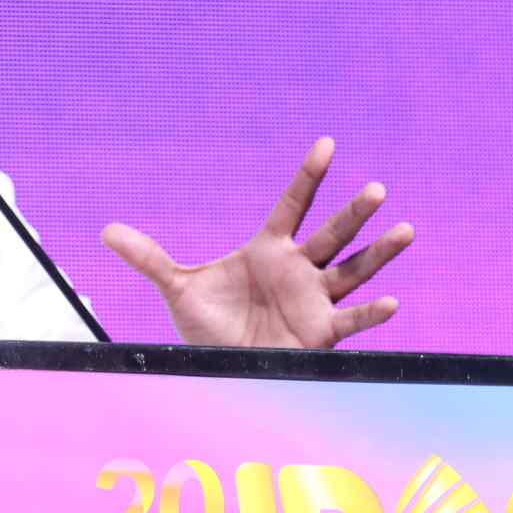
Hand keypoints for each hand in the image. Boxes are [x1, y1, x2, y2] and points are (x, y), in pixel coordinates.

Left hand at [101, 137, 412, 348]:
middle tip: (376, 189)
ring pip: (353, 271)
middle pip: (332, 234)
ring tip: (405, 230)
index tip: (326, 144)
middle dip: (354, 213)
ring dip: (379, 253)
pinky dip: (370, 314)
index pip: (292, 205)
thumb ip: (148, 257)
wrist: (222, 368)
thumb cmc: (209, 327)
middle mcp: (298, 270)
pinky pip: (350, 322)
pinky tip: (391, 303)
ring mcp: (314, 300)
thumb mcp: (177, 288)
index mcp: (268, 250)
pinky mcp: (321, 334)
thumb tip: (107, 231)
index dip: (309, 176)